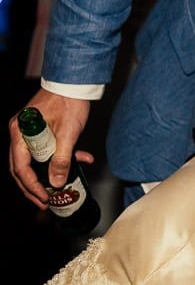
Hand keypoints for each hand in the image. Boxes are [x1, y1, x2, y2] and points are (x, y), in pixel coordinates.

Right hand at [8, 90, 91, 208]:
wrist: (76, 82)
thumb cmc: (70, 101)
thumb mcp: (68, 133)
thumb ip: (62, 159)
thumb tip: (57, 182)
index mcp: (21, 133)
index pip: (20, 168)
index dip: (32, 186)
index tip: (44, 198)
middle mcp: (20, 133)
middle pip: (22, 167)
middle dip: (35, 187)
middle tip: (46, 202)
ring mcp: (30, 131)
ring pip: (35, 160)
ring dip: (49, 174)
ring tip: (62, 188)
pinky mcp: (42, 130)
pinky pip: (47, 149)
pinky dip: (62, 157)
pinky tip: (83, 159)